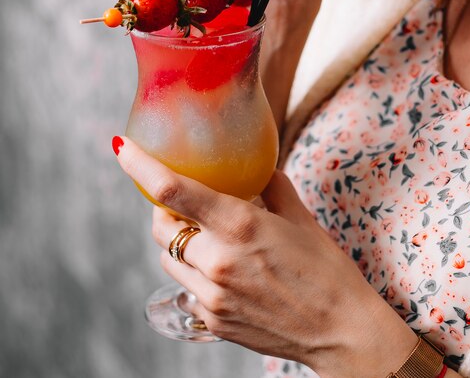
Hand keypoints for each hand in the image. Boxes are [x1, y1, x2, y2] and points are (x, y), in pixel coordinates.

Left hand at [115, 137, 416, 377]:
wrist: (340, 330)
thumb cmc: (325, 270)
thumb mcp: (301, 218)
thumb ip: (271, 186)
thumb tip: (255, 170)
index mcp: (240, 226)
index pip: (174, 190)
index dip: (141, 166)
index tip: (122, 147)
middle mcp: (218, 260)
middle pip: (161, 228)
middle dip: (165, 211)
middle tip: (185, 203)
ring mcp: (212, 295)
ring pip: (169, 258)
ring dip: (179, 242)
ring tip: (209, 238)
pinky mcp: (212, 320)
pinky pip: (187, 287)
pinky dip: (196, 272)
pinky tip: (225, 270)